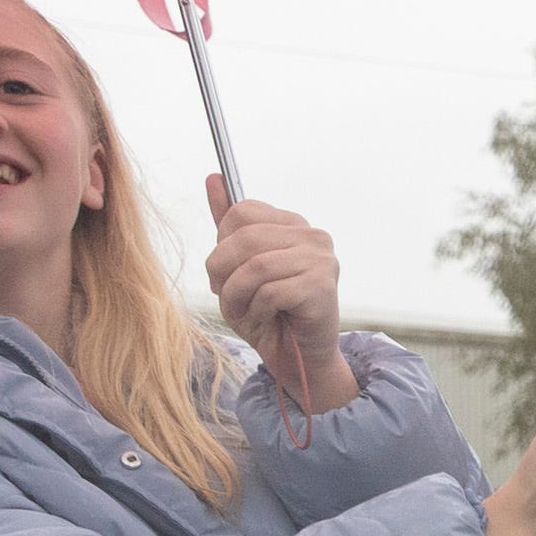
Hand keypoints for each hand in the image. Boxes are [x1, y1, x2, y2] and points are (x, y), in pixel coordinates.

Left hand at [201, 177, 360, 412]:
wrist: (298, 358)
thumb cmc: (268, 313)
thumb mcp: (238, 267)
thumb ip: (228, 223)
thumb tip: (213, 177)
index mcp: (293, 224)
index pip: (241, 212)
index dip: (222, 246)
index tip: (225, 274)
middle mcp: (313, 236)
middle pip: (244, 238)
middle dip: (223, 272)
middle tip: (227, 297)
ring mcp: (322, 260)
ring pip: (254, 266)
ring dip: (236, 296)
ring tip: (243, 311)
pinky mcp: (322, 287)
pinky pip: (270, 291)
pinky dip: (257, 310)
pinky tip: (267, 318)